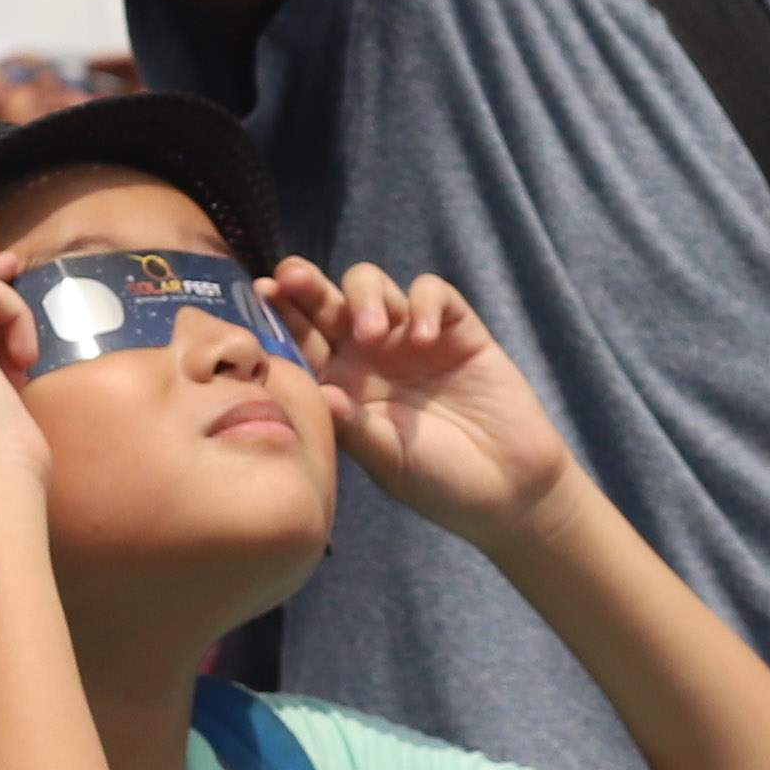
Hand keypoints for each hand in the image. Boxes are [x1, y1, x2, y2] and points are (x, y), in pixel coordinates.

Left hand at [264, 259, 574, 548]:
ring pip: (374, 286)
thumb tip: (317, 393)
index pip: (302, 341)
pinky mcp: (457, 330)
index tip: (261, 293)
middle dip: (308, 285)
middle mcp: (370, 355)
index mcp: (342, 386)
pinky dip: (424, 304)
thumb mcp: (388, 462)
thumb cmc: (438, 483)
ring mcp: (412, 339)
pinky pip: (434, 294)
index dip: (280, 315)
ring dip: (366, 297)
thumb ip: (355, 428)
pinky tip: (424, 338)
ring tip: (375, 334)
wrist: (509, 491)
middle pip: (329, 303)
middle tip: (293, 278)